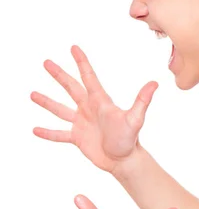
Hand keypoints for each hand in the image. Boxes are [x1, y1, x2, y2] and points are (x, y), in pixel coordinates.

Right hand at [31, 45, 157, 173]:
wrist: (124, 160)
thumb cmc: (130, 140)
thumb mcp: (135, 119)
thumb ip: (141, 101)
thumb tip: (155, 83)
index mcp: (100, 101)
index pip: (88, 77)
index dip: (81, 62)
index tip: (73, 47)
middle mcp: (89, 109)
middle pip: (70, 88)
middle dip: (59, 75)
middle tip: (46, 62)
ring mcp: (81, 123)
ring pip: (60, 110)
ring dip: (47, 102)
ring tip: (32, 94)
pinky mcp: (77, 138)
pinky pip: (59, 134)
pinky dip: (47, 132)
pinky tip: (35, 129)